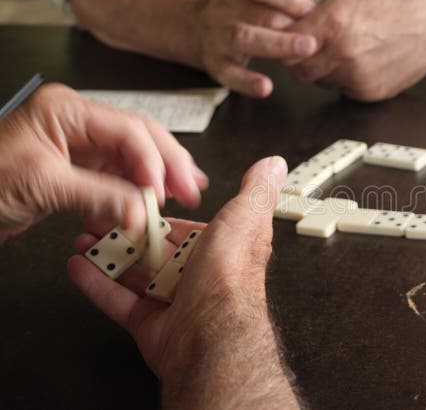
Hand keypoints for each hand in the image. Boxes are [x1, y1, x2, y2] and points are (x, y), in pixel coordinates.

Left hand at [0, 84, 206, 241]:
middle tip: (191, 188)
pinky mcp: (76, 171)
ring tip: (182, 196)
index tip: (165, 189)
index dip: (154, 160)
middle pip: (139, 138)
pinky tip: (146, 208)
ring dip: (157, 180)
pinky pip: (117, 180)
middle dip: (168, 164)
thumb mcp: (42, 186)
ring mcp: (78, 147)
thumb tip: (143, 210)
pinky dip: (134, 196)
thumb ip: (100, 196)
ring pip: (133, 159)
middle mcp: (76, 124)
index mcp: (65, 110)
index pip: (128, 129)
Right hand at [67, 157, 297, 408]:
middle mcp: (199, 275)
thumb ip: (256, 190)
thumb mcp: (246, 217)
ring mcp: (174, 300)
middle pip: (155, 249)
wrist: (210, 335)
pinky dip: (97, 283)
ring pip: (134, 272)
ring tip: (83, 236)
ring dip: (108, 253)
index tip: (133, 198)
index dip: (159, 213)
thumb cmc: (229, 276)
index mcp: (222, 248)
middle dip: (126, 231)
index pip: (187, 227)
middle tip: (98, 215)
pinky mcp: (150, 323)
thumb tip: (272, 165)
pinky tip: (79, 265)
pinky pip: (118, 300)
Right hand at [196, 0, 320, 96]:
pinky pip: (229, 74)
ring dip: (277, 45)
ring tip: (307, 49)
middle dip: (289, 24)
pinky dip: (247, 82)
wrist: (199, 29)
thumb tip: (316, 1)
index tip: (311, 8)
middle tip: (316, 35)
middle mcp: (223, 10)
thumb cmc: (245, 11)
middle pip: (256, 14)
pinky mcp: (215, 65)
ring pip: (243, 39)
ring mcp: (217, 38)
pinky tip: (266, 87)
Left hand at [280, 0, 425, 100]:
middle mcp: (343, 54)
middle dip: (298, 56)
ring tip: (339, 46)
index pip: (286, 42)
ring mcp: (358, 77)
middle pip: (297, 68)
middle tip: (313, 40)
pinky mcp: (370, 92)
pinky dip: (343, 78)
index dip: (285, 36)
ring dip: (321, 68)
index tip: (293, 27)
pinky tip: (358, 58)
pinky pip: (342, 90)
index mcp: (334, 23)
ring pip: (319, 81)